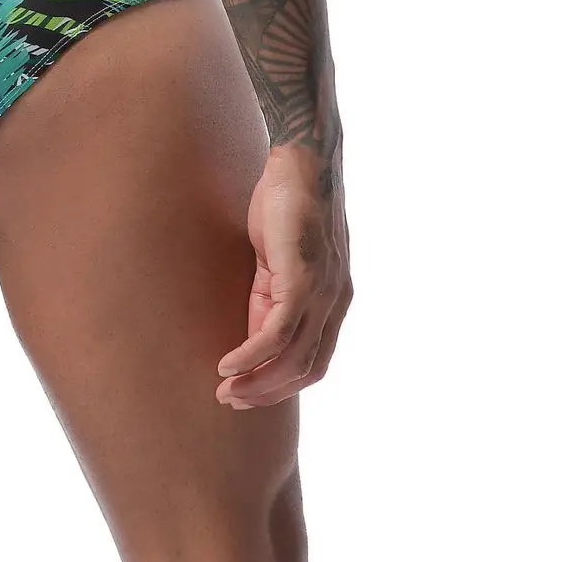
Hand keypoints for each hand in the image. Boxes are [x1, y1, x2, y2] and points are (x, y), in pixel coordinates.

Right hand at [216, 145, 352, 409]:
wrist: (301, 160)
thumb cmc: (286, 203)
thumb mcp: (279, 259)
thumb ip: (272, 295)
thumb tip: (252, 331)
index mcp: (335, 299)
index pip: (315, 361)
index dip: (283, 384)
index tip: (248, 392)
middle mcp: (336, 302)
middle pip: (307, 370)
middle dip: (269, 392)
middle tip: (232, 400)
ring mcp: (323, 293)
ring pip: (293, 359)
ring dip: (256, 381)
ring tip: (225, 389)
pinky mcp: (302, 279)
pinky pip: (276, 333)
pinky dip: (250, 355)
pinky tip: (228, 364)